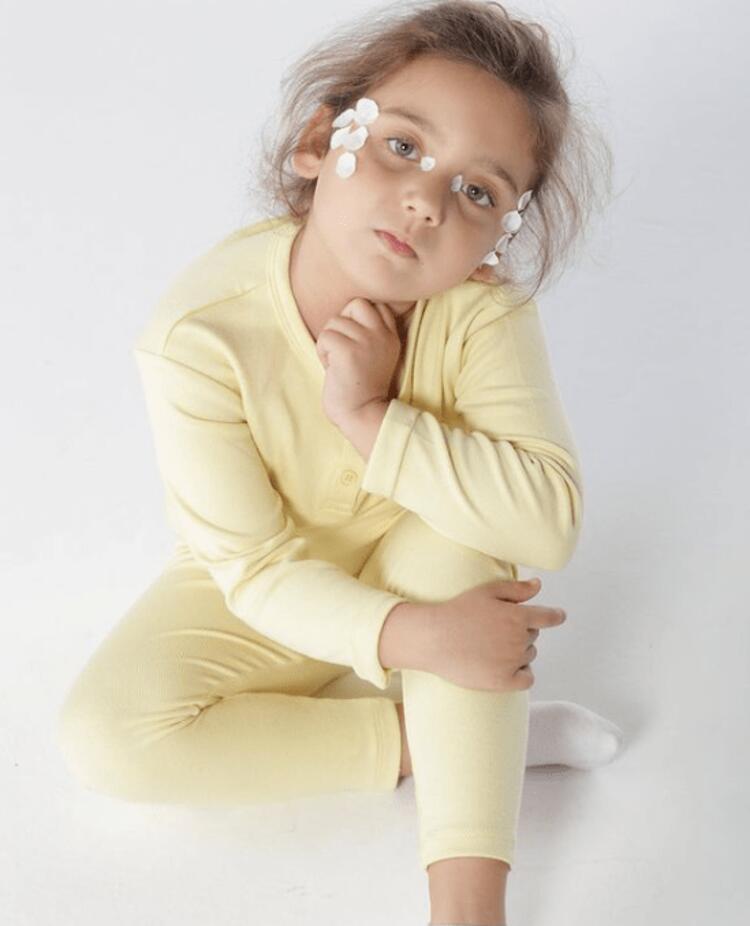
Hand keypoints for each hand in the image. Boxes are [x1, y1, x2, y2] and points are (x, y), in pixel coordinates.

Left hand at [315, 298, 402, 426]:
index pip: (377, 305)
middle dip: (342, 322)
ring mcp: (367, 342)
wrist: (361, 415)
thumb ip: (366, 334)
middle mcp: (383, 336)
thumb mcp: (373, 356)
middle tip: (342, 348)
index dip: (359, 319)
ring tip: (338, 363)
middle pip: (356, 304)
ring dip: (329, 341)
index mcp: (391, 337)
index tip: (354, 342)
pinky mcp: (349, 351)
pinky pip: (325, 336)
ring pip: (335, 321)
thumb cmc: (360, 389)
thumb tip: (343, 314)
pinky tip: (332, 369)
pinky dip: (322, 352)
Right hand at [427, 578, 566, 692]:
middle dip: (521, 631)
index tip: (559, 616)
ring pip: (529, 655)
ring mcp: (512, 662)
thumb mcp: (486, 592)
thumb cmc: (457, 611)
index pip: (548, 617)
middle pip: (533, 635)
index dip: (555, 615)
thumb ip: (516, 589)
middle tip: (496, 629)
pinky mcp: (503, 681)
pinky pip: (527, 679)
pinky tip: (509, 668)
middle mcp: (519, 639)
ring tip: (494, 647)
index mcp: (518, 616)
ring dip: (519, 651)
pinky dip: (523, 673)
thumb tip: (538, 585)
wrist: (433, 639)